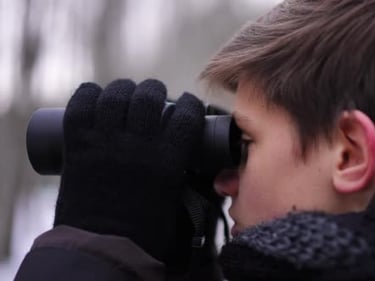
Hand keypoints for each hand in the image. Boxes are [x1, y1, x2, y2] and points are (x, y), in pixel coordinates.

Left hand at [53, 79, 204, 268]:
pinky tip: (95, 94)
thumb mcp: (176, 202)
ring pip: (116, 94)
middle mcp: (138, 144)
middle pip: (149, 95)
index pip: (186, 114)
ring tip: (126, 92)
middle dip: (155, 89)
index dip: (190, 104)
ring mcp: (105, 141)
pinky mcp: (78, 145)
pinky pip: (80, 105)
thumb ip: (185, 181)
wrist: (100, 250)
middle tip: (155, 95)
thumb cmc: (144, 234)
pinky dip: (87, 94)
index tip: (189, 105)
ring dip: (124, 88)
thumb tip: (193, 168)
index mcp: (168, 159)